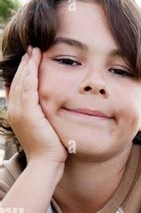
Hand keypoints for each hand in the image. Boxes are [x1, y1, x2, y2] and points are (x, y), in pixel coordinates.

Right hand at [5, 46, 67, 166]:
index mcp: (17, 113)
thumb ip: (45, 116)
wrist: (45, 163)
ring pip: (22, 80)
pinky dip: (31, 72)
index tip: (31, 59)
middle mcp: (14, 109)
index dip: (24, 72)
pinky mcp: (28, 112)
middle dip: (25, 64)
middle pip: (18, 80)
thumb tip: (54, 109)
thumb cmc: (50, 150)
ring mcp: (19, 110)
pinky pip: (28, 86)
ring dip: (28, 64)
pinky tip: (35, 61)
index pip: (19, 86)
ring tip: (34, 51)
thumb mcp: (45, 128)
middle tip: (31, 49)